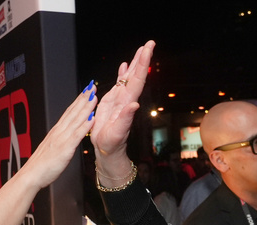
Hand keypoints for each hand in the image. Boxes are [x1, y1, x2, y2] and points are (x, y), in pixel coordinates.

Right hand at [15, 81, 98, 188]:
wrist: (31, 175)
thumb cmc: (41, 165)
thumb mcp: (51, 148)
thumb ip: (59, 140)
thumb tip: (65, 136)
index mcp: (56, 131)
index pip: (69, 112)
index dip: (78, 100)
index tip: (85, 91)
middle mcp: (59, 132)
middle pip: (73, 111)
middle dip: (83, 98)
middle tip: (92, 86)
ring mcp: (62, 139)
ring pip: (76, 119)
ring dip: (86, 107)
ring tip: (94, 96)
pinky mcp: (65, 148)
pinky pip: (77, 135)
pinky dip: (85, 126)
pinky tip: (92, 119)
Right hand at [90, 40, 154, 177]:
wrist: (107, 150)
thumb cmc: (112, 144)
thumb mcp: (117, 133)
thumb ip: (126, 118)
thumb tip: (134, 105)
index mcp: (127, 103)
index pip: (137, 80)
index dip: (142, 64)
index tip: (147, 50)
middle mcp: (126, 98)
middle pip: (136, 75)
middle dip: (142, 58)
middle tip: (150, 43)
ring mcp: (120, 99)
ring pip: (129, 77)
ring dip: (135, 63)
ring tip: (141, 49)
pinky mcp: (113, 101)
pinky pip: (119, 84)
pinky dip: (122, 73)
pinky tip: (124, 65)